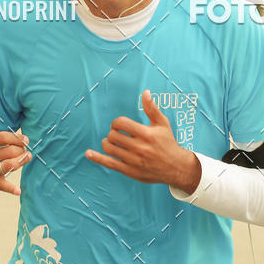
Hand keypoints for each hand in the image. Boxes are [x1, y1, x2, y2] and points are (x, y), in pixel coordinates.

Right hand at [0, 98, 30, 195]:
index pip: (3, 138)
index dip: (17, 137)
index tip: (25, 139)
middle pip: (9, 152)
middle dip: (21, 150)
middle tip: (24, 149)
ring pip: (10, 166)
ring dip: (22, 161)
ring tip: (27, 157)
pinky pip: (2, 186)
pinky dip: (11, 189)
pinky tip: (19, 190)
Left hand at [85, 89, 201, 191]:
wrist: (175, 168)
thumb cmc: (168, 143)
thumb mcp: (162, 124)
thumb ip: (152, 108)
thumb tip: (145, 92)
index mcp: (146, 134)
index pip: (121, 123)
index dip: (116, 122)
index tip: (119, 125)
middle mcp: (139, 148)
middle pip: (113, 136)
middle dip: (112, 132)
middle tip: (118, 134)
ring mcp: (133, 161)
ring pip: (109, 148)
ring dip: (107, 143)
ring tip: (112, 142)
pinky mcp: (130, 171)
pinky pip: (109, 164)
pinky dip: (97, 158)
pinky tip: (88, 153)